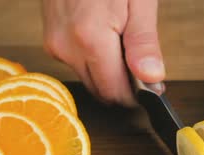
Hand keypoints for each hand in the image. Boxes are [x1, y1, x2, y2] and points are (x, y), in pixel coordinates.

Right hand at [42, 0, 164, 105]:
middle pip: (100, 90)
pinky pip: (76, 63)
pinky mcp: (50, 40)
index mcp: (90, 38)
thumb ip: (143, 42)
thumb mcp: (139, 0)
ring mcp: (55, 43)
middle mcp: (66, 46)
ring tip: (122, 42)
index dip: (137, 95)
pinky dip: (93, 59)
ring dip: (108, 72)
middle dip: (123, 85)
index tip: (152, 87)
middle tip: (142, 64)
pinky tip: (104, 36)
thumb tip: (151, 78)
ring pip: (88, 78)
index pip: (115, 92)